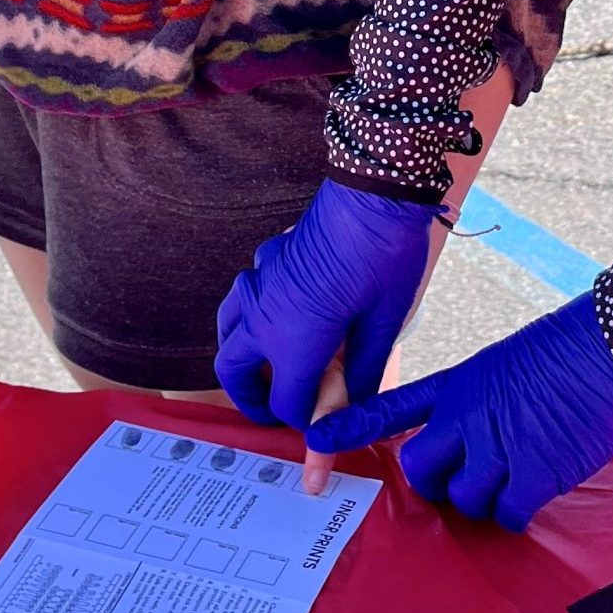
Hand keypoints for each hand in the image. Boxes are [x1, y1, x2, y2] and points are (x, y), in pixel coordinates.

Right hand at [215, 180, 440, 429]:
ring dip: (241, 355)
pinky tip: (286, 311)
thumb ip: (365, 372)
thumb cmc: (385, 258)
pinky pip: (247, 294)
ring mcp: (259, 282)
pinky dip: (255, 313)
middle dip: (250, 398)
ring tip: (269, 366)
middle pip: (233, 370)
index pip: (286, 403)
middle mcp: (264, 315)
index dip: (306, 419)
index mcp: (293, 342)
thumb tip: (357, 402)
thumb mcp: (384, 324)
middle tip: (275, 409)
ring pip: (228, 329)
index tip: (327, 423)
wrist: (374, 190)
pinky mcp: (267, 258)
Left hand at [306, 293, 612, 530]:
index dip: (352, 423)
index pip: (393, 405)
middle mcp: (469, 414)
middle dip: (436, 482)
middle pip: (420, 469)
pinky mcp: (534, 473)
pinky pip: (507, 515)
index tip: (315, 435)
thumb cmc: (573, 344)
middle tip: (461, 480)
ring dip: (483, 500)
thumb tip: (481, 429)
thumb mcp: (511, 360)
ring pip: (463, 499)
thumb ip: (484, 395)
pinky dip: (517, 514)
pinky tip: (533, 494)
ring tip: (511, 481)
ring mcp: (499, 445)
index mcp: (461, 381)